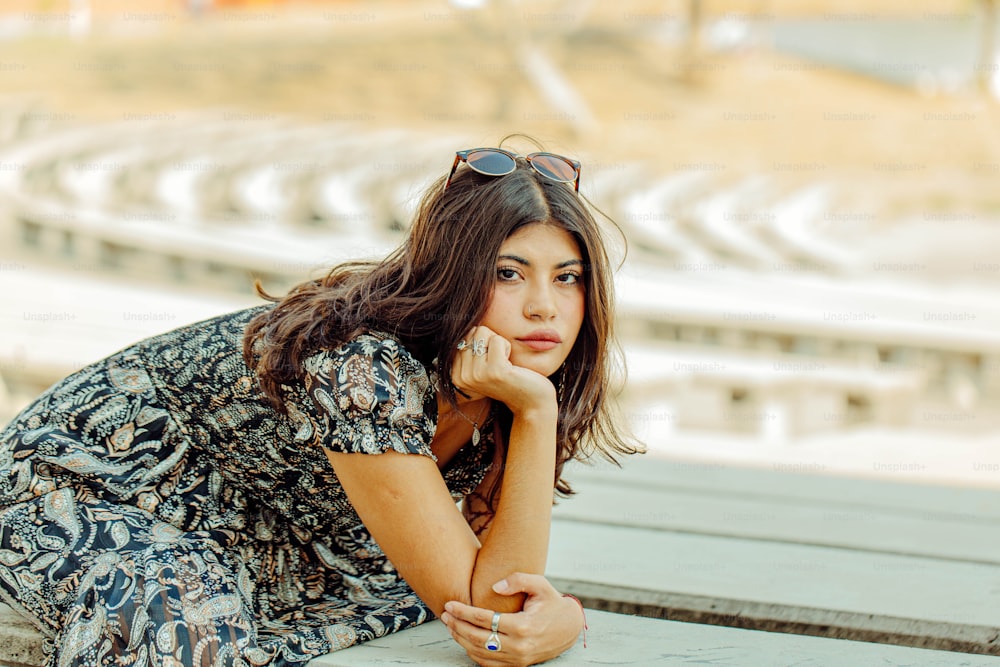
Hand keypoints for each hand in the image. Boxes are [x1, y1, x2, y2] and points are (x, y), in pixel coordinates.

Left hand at [440, 573, 584, 666]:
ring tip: (450, 625)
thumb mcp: (540, 584)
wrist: (569, 628)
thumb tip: (494, 586)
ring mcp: (518, 658)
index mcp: (523, 625)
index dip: (463, 612)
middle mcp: (519, 645)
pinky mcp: (518, 665)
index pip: (484, 619)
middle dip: (457, 625)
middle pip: (478, 638)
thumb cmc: (552, 602)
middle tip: (444, 614)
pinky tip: (464, 639)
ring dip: (461, 639)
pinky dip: (473, 652)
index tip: (449, 604)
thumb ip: (517, 580)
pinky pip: (488, 663)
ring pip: (480, 652)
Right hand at [452, 326, 555, 415]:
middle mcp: (462, 377)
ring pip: (483, 332)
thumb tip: (461, 320)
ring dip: (499, 343)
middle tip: (499, 362)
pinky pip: (498, 340)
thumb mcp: (483, 364)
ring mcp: (477, 375)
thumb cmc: (510, 378)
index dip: (481, 342)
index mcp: (456, 375)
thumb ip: (470, 347)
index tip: (490, 362)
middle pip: (472, 332)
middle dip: (490, 340)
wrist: (531, 401)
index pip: (463, 336)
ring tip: (505, 363)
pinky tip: (512, 365)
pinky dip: (507, 347)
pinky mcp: (494, 371)